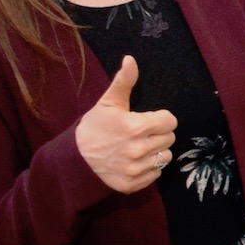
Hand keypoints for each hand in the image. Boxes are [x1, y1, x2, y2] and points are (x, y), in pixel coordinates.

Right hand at [75, 56, 178, 193]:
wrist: (73, 158)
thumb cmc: (94, 126)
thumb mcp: (108, 103)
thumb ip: (124, 81)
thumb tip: (130, 59)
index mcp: (136, 127)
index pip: (170, 121)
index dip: (160, 119)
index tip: (146, 120)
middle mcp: (137, 150)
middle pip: (169, 139)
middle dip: (158, 135)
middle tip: (140, 134)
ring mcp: (134, 169)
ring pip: (165, 158)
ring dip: (155, 152)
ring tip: (138, 147)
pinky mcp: (131, 184)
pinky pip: (155, 175)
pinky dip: (148, 169)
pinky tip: (133, 161)